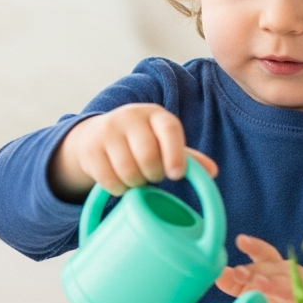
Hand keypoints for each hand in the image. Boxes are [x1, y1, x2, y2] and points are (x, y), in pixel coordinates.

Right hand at [50, 103, 218, 198]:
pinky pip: (109, 179)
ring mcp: (107, 131)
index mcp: (155, 114)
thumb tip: (212, 172)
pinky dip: (118, 188)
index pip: (169, 130)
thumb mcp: (163, 142)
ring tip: (136, 178)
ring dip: (135, 183)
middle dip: (153, 174)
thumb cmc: (140, 141)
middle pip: (148, 156)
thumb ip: (186, 156)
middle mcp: (130, 117)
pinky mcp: (90, 149)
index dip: (175, 154)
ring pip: (128, 171)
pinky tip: (120, 181)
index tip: (177, 176)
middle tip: (152, 175)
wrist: (96, 135)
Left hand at [215, 234, 302, 302]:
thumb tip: (217, 276)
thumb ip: (234, 283)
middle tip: (241, 274)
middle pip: (275, 269)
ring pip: (290, 288)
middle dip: (258, 271)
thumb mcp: (254, 289)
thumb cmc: (278, 298)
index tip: (240, 240)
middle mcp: (292, 275)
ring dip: (276, 286)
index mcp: (276, 268)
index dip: (254, 247)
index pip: (265, 254)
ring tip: (261, 285)